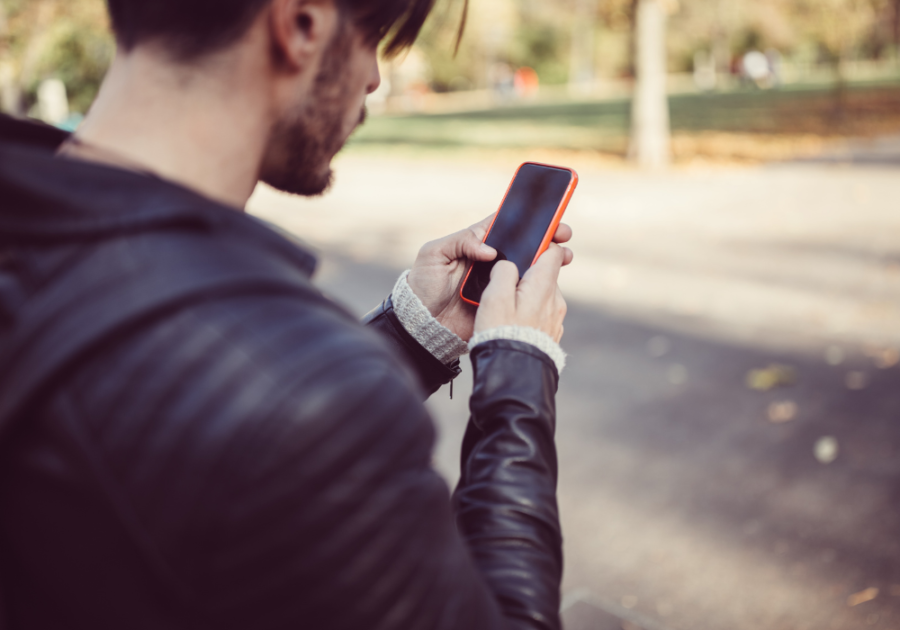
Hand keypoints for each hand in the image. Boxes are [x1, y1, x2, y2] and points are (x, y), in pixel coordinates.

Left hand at [408, 215, 572, 341]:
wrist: (422, 323)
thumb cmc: (423, 284)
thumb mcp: (433, 254)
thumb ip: (460, 242)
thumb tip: (489, 250)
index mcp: (476, 243)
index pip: (506, 225)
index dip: (528, 219)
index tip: (548, 216)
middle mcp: (491, 260)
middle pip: (525, 244)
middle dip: (547, 238)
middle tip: (563, 236)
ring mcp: (499, 281)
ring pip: (529, 268)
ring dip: (550, 261)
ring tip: (565, 257)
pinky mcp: (502, 302)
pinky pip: (524, 293)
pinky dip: (541, 287)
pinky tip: (553, 281)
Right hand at [474, 243, 567, 342]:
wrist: (513, 373)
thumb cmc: (500, 332)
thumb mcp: (495, 296)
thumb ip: (503, 272)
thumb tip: (508, 265)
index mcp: (543, 285)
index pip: (554, 252)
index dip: (544, 243)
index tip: (534, 240)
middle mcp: (555, 300)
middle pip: (545, 274)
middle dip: (528, 274)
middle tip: (505, 282)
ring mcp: (556, 319)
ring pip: (543, 296)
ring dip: (528, 296)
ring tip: (506, 309)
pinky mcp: (552, 335)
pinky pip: (542, 315)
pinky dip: (530, 314)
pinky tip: (514, 324)